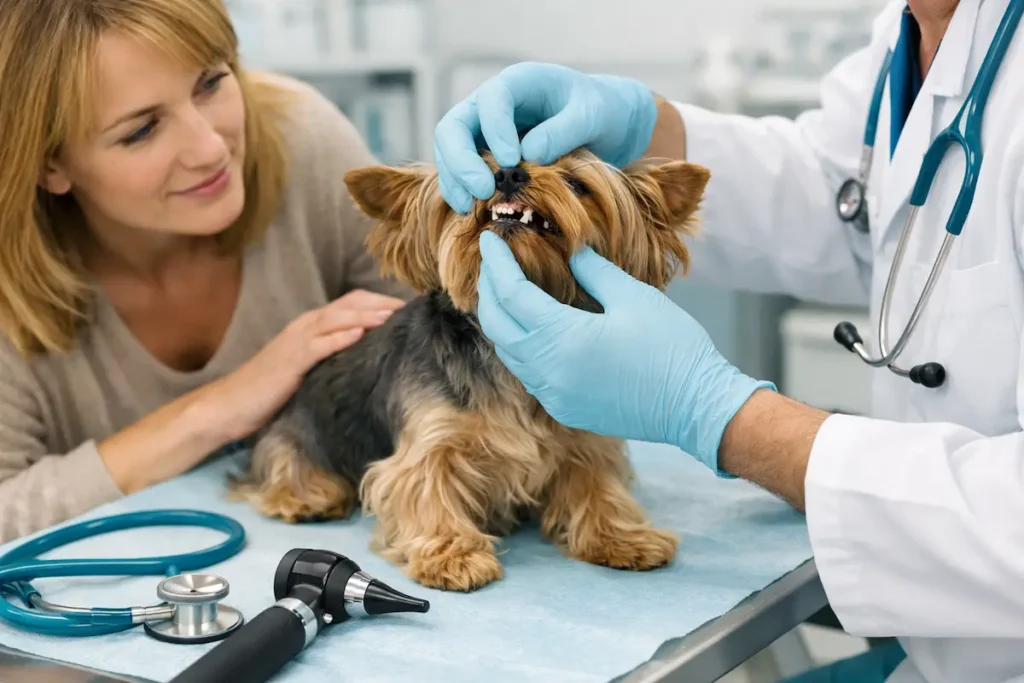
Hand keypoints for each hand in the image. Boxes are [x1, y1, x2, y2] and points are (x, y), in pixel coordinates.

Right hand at [204, 289, 404, 441]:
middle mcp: (305, 326)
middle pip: (350, 304)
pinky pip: (318, 345)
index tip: (407, 308)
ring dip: (366, 315)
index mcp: (311, 326)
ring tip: (393, 316)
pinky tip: (360, 335)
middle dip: (380, 303)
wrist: (231, 404)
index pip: (351, 303)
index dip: (379, 301)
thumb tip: (366, 356)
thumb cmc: (271, 389)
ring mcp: (296, 342)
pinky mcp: (290, 362)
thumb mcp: (308, 367)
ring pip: (337, 318)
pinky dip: (339, 337)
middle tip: (410, 308)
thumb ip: (332, 356)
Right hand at [434, 62, 657, 212]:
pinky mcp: (484, 156)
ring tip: (469, 208)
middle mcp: (491, 105)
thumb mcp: (592, 116)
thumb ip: (564, 130)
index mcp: (519, 83)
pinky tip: (470, 211)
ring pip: (449, 151)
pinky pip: (460, 171)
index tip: (511, 161)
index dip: (495, 130)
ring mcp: (483, 131)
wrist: (606, 125)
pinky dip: (460, 190)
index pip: (492, 100)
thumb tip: (529, 154)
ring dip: (454, 180)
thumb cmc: (601, 113)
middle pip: (455, 126)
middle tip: (483, 191)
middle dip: (461, 160)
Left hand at [476, 232, 773, 471]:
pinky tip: (531, 328)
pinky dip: (520, 346)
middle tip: (492, 262)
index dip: (496, 264)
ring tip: (506, 290)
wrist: (697, 408)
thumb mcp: (633, 297)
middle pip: (497, 326)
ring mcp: (555, 395)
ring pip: (509, 352)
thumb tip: (572, 251)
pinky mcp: (566, 408)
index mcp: (562, 338)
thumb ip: (593, 271)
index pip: (511, 294)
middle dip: (490, 290)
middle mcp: (549, 371)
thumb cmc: (672, 349)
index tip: (488, 239)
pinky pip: (528, 374)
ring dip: (501, 320)